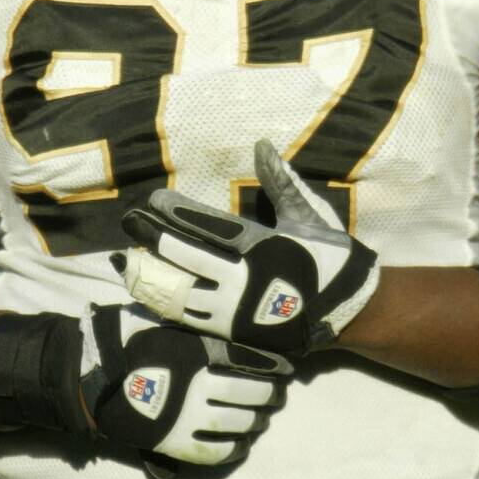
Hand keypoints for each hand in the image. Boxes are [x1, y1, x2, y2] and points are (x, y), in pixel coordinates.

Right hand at [80, 304, 290, 467]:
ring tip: (264, 418)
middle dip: (272, 394)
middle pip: (251, 391)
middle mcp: (197, 383)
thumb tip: (230, 327)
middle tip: (280, 396)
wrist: (90, 378)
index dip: (274, 365)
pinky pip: (216, 451)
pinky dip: (236, 448)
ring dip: (258, 421)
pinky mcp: (176, 443)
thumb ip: (197, 328)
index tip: (286, 369)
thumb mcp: (164, 321)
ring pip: (239, 422)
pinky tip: (244, 442)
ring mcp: (187, 416)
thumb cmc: (127, 341)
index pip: (250, 359)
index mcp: (197, 350)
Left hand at [117, 139, 379, 354]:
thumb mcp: (308, 215)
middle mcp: (243, 278)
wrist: (350, 310)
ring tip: (128, 260)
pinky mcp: (234, 333)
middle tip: (128, 221)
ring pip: (182, 291)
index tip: (152, 201)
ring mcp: (236, 310)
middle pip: (187, 256)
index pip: (207, 226)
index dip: (176, 213)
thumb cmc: (328, 258)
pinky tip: (149, 295)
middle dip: (154, 237)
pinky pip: (192, 320)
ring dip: (153, 274)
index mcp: (260, 245)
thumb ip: (282, 181)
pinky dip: (168, 306)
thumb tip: (262, 145)